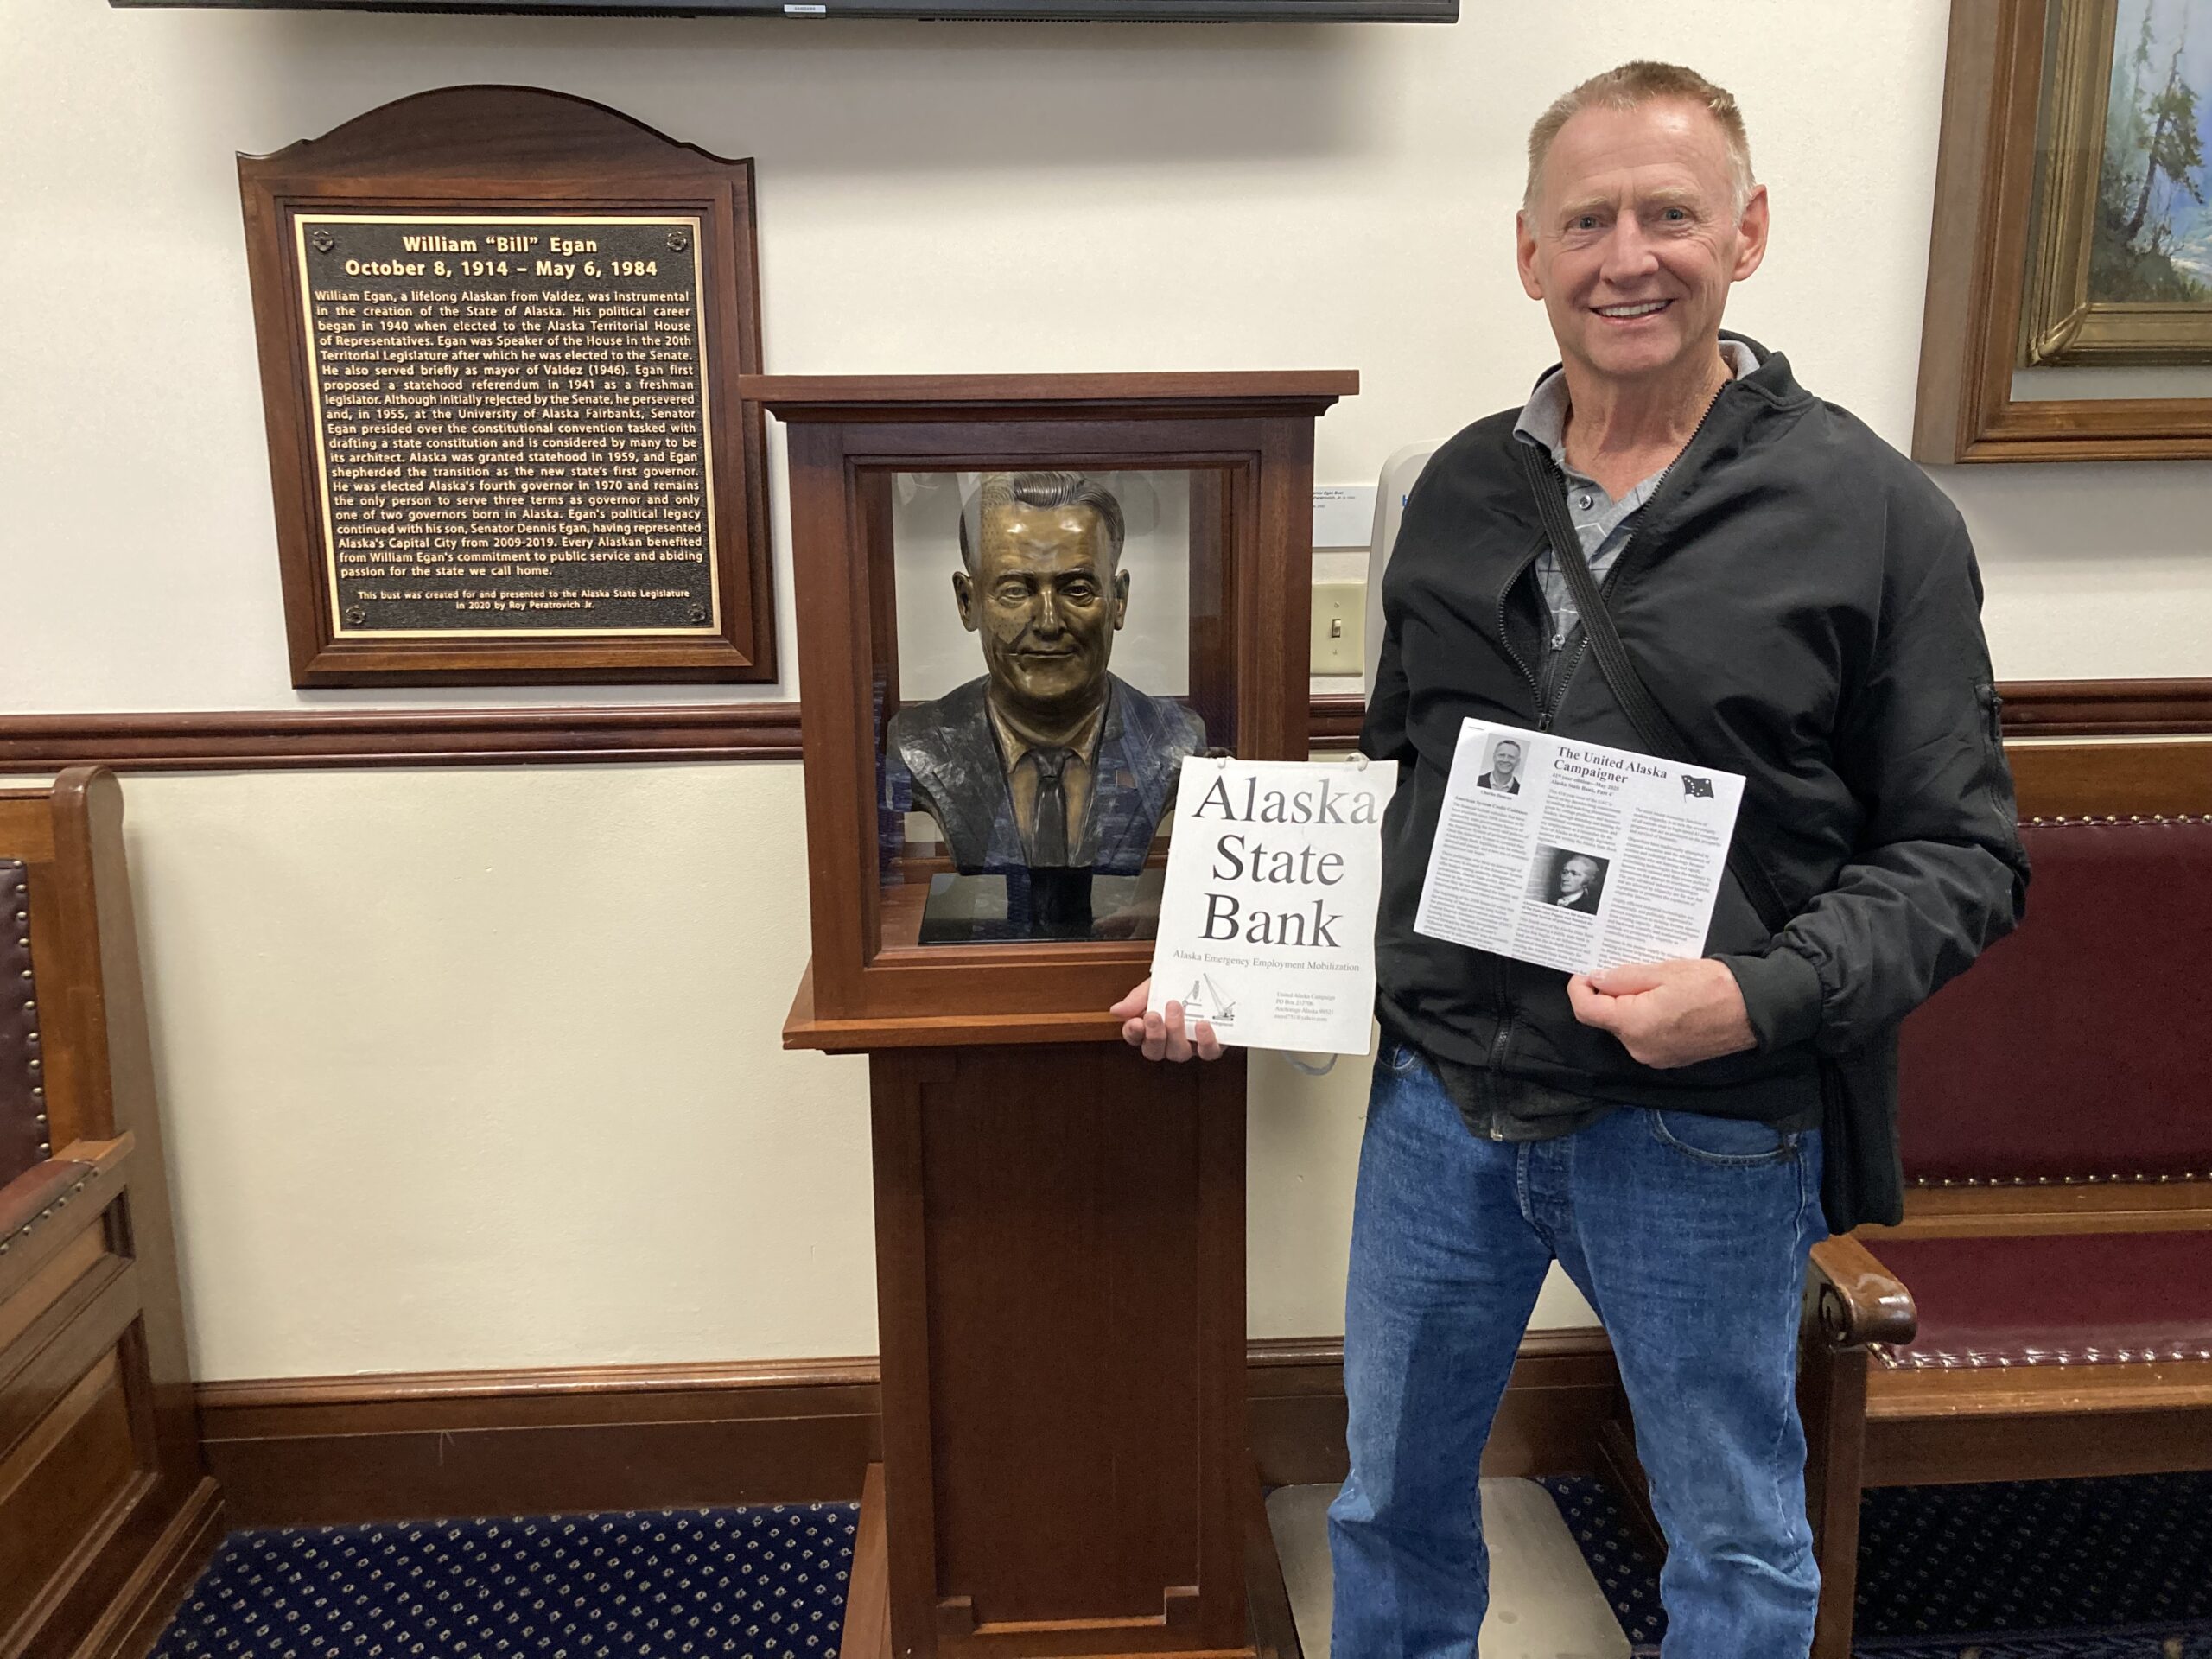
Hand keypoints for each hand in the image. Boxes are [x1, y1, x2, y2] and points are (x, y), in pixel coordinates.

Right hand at [1111, 978, 1223, 1062]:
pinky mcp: (1211, 1045)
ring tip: (1177, 1010)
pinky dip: (1205, 1042)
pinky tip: (1203, 1025)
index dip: (1133, 1033)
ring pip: (1179, 1053)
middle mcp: (1167, 1042)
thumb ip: (1136, 999)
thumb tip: (1116, 1010)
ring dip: (1176, 1033)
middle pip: (1154, 1051)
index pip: (1134, 1037)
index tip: (1135, 1021)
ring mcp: (1189, 1045)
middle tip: (1154, 1015)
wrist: (1203, 975)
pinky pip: (1208, 1052)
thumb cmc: (1175, 984)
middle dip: (1153, 1035)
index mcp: (1148, 1028)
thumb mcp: (1153, 985)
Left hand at [1566, 958, 1754, 1069]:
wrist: (1755, 1010)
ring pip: (1626, 1028)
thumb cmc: (1714, 987)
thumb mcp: (1663, 971)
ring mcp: (1656, 1057)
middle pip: (1606, 1020)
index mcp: (1634, 1026)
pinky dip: (1643, 1018)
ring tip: (1648, 982)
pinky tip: (1661, 999)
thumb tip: (1596, 980)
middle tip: (1622, 969)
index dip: (1579, 989)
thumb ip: (1623, 978)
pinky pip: (1645, 1037)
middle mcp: (1640, 1049)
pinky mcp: (1670, 1058)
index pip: (1586, 1011)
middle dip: (1608, 995)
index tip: (1583, 972)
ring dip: (1627, 1006)